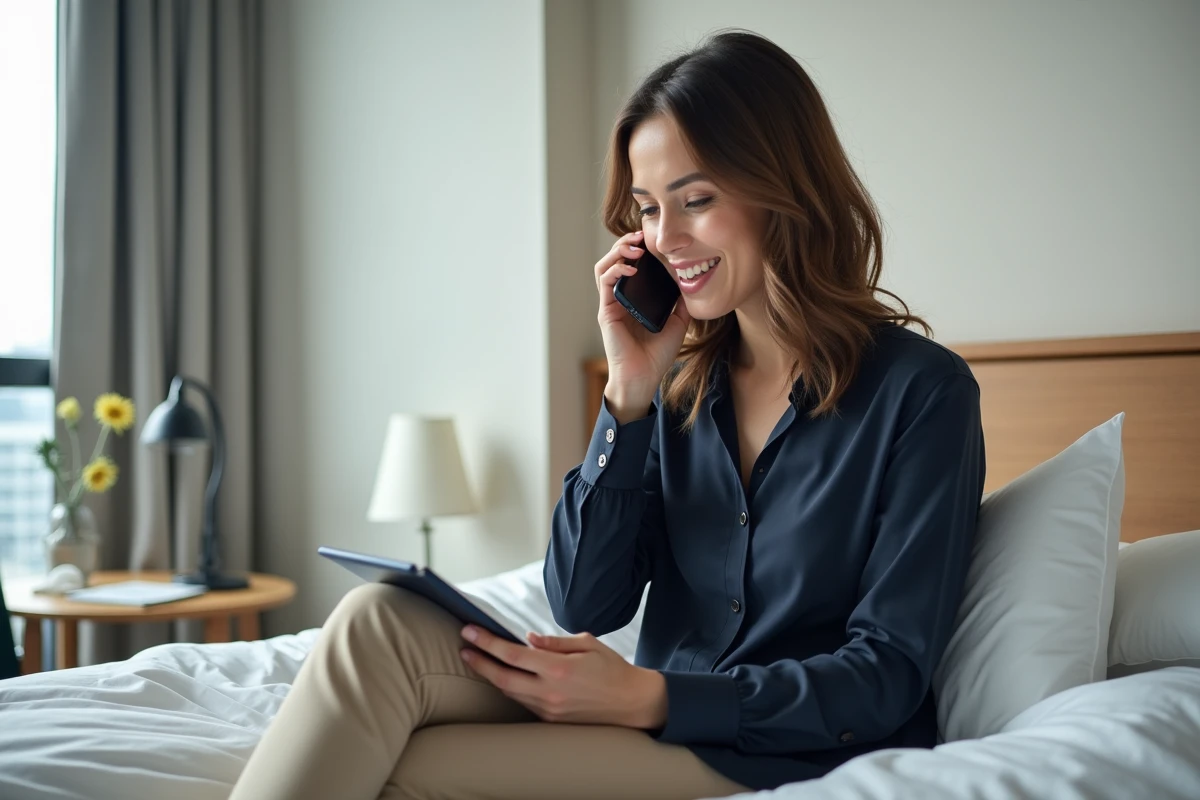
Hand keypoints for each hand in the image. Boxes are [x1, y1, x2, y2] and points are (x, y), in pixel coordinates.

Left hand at [459, 625, 666, 728]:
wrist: (632, 703)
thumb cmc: (612, 668)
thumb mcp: (587, 644)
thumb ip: (554, 642)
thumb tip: (527, 638)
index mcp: (559, 669)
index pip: (513, 654)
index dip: (487, 643)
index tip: (470, 632)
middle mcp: (550, 692)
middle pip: (503, 678)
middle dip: (479, 662)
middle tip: (464, 647)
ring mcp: (549, 709)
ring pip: (510, 692)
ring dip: (492, 676)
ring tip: (478, 659)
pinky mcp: (551, 719)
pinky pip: (523, 701)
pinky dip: (510, 687)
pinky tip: (503, 675)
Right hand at [595, 230, 691, 398]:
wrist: (645, 377)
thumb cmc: (658, 354)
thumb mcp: (678, 322)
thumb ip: (681, 302)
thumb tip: (691, 280)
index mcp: (634, 298)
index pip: (631, 264)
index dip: (638, 248)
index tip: (652, 238)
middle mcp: (620, 298)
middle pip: (615, 260)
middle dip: (626, 242)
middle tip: (642, 234)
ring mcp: (611, 303)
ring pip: (605, 266)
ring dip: (617, 251)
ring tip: (634, 246)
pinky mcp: (606, 311)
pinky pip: (605, 283)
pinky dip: (615, 270)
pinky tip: (631, 268)